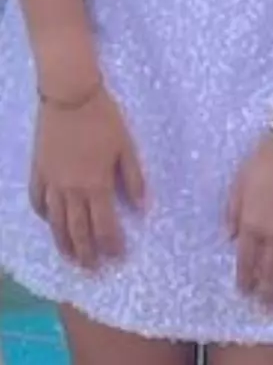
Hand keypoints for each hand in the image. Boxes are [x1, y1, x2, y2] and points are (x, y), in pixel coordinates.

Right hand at [30, 86, 145, 269]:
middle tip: (93, 269)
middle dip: (87, 253)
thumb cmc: (103, 118)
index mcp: (96, 184)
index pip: (104, 226)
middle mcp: (71, 190)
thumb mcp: (126, 146)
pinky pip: (38, 200)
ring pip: (55, 222)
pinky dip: (43, 216)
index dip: (111, 244)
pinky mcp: (39, 170)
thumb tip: (143, 207)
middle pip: (78, 231)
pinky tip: (48, 223)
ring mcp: (51, 182)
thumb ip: (134, 178)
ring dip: (64, 244)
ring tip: (71, 259)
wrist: (70, 95)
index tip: (117, 256)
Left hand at [227, 135, 272, 310]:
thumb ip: (233, 210)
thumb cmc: (268, 155)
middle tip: (268, 311)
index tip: (246, 294)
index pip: (246, 261)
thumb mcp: (241, 180)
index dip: (246, 280)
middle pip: (271, 273)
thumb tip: (230, 238)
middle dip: (268, 295)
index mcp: (252, 223)